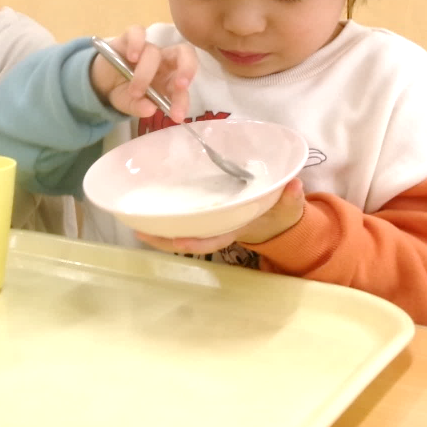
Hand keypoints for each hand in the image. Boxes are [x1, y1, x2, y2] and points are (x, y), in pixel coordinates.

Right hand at [89, 26, 196, 122]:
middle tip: (179, 86)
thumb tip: (151, 109)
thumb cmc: (123, 93)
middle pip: (185, 54)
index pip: (182, 84)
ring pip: (154, 52)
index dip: (183, 99)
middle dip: (187, 69)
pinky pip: (137, 32)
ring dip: (145, 74)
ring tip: (134, 91)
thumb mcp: (131, 105)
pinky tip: (131, 57)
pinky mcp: (129, 38)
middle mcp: (162, 61)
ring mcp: (146, 49)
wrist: (102, 82)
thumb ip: (140, 108)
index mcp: (169, 79)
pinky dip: (137, 43)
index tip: (176, 115)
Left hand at [135, 179, 305, 254]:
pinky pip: (182, 216)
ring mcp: (208, 222)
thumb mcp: (288, 205)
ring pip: (180, 229)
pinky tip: (146, 209)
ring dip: (158, 229)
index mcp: (235, 227)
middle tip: (140, 230)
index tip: (178, 241)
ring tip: (133, 221)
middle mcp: (217, 227)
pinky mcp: (203, 212)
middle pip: (188, 237)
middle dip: (165, 238)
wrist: (274, 215)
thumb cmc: (280, 210)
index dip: (195, 242)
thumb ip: (290, 197)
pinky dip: (164, 215)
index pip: (213, 239)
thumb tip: (293, 184)